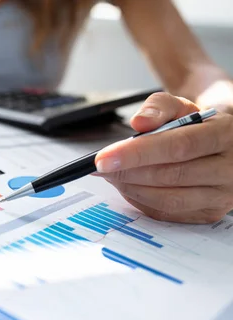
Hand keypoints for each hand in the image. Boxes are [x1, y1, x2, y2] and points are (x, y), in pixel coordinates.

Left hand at [95, 92, 232, 222]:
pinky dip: (140, 199)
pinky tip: (127, 185)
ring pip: (168, 199)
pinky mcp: (208, 214)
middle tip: (100, 166)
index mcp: (227, 135)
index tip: (103, 158)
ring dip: (131, 188)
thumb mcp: (179, 105)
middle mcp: (230, 169)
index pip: (179, 146)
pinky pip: (166, 212)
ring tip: (112, 174)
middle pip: (171, 175)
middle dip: (127, 172)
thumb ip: (158, 107)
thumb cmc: (196, 124)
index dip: (138, 153)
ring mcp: (222, 196)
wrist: (221, 144)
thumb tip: (139, 122)